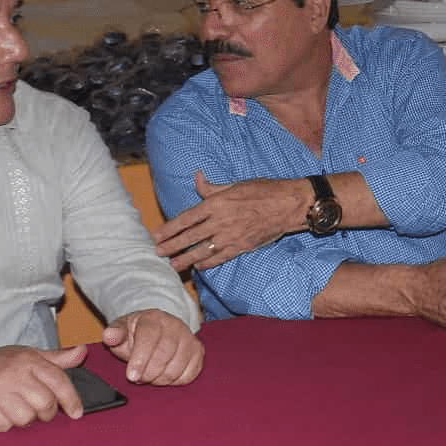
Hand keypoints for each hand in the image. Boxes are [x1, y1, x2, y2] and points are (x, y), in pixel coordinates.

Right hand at [0, 343, 87, 432]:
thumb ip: (55, 358)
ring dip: (22, 418)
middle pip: (45, 404)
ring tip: (12, 406)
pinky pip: (4, 427)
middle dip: (46, 412)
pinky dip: (3, 423)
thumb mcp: (25, 355)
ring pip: (26, 419)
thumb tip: (82, 352)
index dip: (71, 400)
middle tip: (36, 408)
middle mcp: (11, 376)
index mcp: (26, 360)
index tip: (76, 412)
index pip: (59, 382)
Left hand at [102, 308, 204, 385]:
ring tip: (150, 375)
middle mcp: (175, 325)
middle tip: (138, 378)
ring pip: (176, 367)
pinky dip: (175, 380)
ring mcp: (189, 338)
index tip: (132, 376)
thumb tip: (109, 335)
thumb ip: (114, 334)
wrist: (158, 329)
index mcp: (153, 319)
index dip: (140, 360)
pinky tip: (165, 374)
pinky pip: (189, 374)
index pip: (149, 339)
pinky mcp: (198, 351)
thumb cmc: (137, 334)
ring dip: (160, 378)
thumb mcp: (122, 331)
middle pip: (163, 356)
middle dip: (148, 373)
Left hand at [156, 170, 305, 271]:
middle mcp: (220, 221)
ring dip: (185, 258)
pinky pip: (220, 257)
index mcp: (217, 204)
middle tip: (157, 253)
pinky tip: (198, 266)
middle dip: (172, 246)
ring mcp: (231, 236)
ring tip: (173, 265)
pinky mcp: (242, 246)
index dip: (169, 228)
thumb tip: (197, 178)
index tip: (157, 235)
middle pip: (190, 236)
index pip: (186, 218)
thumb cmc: (263, 190)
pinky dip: (208, 263)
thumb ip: (213, 187)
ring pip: (202, 250)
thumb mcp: (236, 184)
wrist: (289, 205)